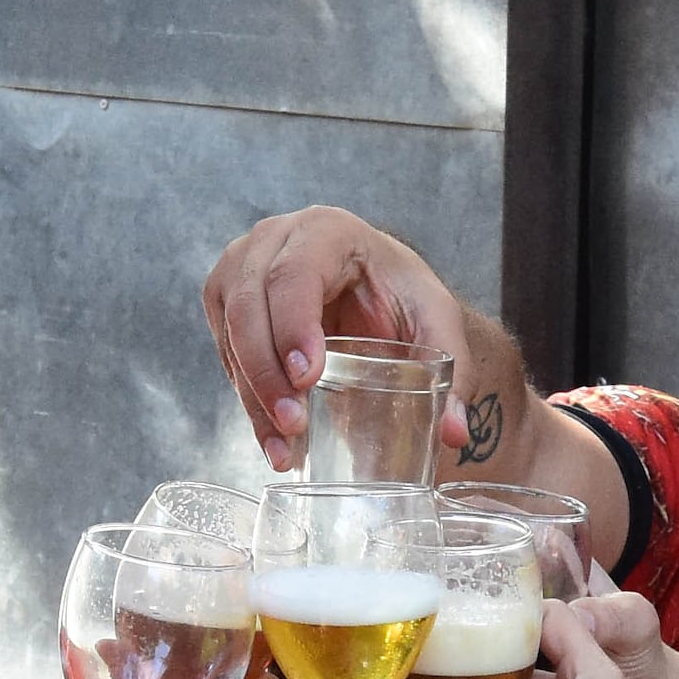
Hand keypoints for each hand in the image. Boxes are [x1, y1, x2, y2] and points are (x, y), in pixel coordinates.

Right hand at [200, 207, 481, 469]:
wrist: (370, 286)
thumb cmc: (399, 294)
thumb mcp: (435, 322)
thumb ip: (452, 370)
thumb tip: (454, 434)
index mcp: (326, 230)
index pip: (295, 274)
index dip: (293, 326)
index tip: (306, 379)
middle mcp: (274, 239)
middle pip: (250, 305)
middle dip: (267, 373)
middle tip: (293, 426)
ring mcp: (241, 266)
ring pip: (229, 332)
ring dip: (252, 395)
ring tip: (283, 449)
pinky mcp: (226, 300)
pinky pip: (224, 351)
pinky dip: (245, 398)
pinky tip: (270, 437)